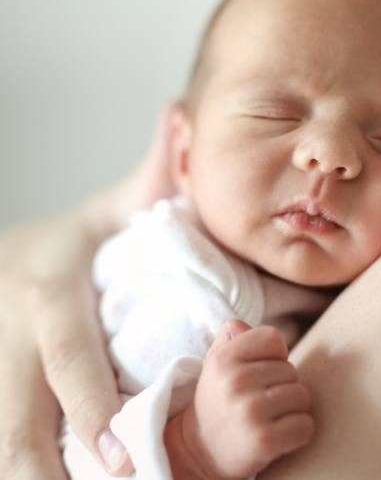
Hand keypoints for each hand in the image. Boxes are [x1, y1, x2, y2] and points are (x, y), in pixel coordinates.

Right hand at [0, 103, 178, 477]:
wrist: (0, 264)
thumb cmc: (67, 246)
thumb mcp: (105, 210)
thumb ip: (150, 175)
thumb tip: (183, 116)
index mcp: (44, 291)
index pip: (64, 350)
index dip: (84, 401)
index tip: (114, 451)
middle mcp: (8, 335)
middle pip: (14, 416)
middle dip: (45, 467)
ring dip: (30, 476)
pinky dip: (20, 468)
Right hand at [167, 320, 314, 479]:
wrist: (200, 453)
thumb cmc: (219, 400)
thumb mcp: (217, 364)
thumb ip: (232, 336)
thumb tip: (240, 324)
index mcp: (223, 358)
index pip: (274, 338)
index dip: (274, 356)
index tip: (260, 373)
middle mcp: (235, 381)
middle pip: (291, 370)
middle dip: (282, 386)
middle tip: (260, 402)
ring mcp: (250, 411)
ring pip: (302, 396)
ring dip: (293, 409)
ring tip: (270, 417)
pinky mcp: (264, 440)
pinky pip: (305, 425)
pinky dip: (299, 432)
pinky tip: (279, 436)